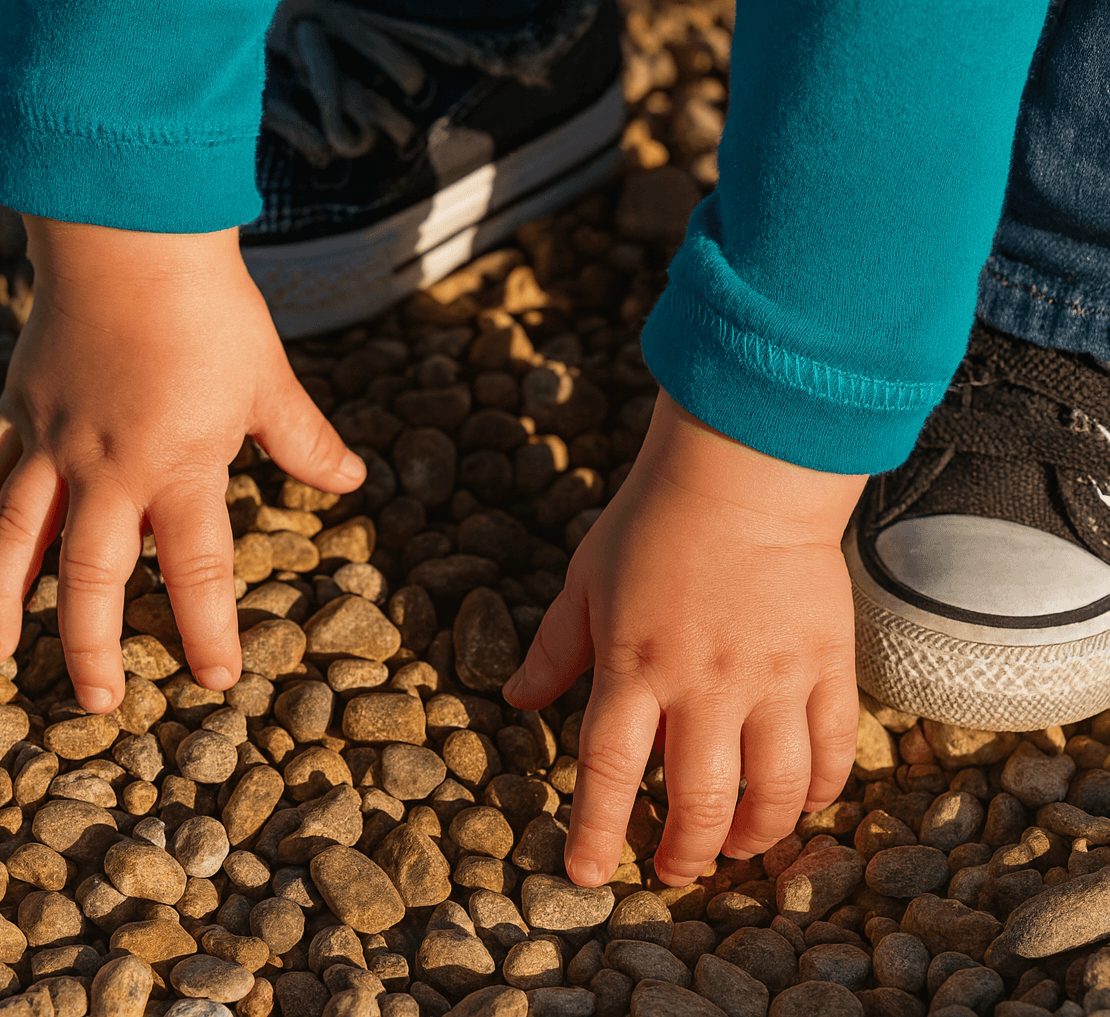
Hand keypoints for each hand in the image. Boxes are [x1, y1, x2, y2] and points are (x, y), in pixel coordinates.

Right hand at [0, 218, 364, 710]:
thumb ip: (305, 442)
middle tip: (94, 703)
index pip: (197, 571)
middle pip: (91, 577)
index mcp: (179, 469)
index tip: (216, 679)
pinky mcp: (16, 412)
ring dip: (1, 602)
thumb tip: (351, 481)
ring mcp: (52, 445)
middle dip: (91, 647)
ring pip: (16, 539)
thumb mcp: (268, 381)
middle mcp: (108, 471)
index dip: (208, 631)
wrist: (131, 233)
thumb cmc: (209, 309)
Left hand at [504, 390, 865, 886]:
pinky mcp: (826, 666)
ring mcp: (771, 678)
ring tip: (734, 847)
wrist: (745, 473)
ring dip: (752, 836)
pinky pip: (833, 751)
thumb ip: (555, 649)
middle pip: (697, 799)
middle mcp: (703, 683)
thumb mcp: (585, 583)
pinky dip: (819, 791)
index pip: (609, 770)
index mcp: (634, 665)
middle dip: (683, 852)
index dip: (596, 832)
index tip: (587, 875)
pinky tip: (799, 803)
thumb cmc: (653, 526)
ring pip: (773, 791)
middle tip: (672, 869)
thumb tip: (515, 699)